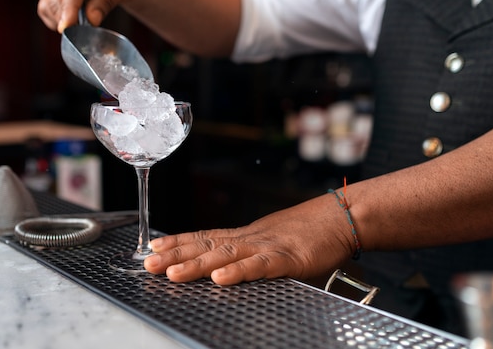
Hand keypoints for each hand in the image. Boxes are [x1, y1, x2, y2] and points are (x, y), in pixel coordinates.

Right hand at [37, 0, 147, 32]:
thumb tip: (91, 20)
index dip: (69, 9)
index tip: (67, 27)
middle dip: (69, 19)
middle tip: (88, 33)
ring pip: (48, 6)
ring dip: (62, 21)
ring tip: (84, 26)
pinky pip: (47, 10)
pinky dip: (57, 20)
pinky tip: (75, 22)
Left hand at [143, 194, 354, 284]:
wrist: (341, 216)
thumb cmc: (310, 230)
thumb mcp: (274, 239)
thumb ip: (253, 252)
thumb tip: (231, 263)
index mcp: (247, 235)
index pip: (206, 236)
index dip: (179, 243)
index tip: (155, 249)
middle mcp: (251, 238)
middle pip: (208, 245)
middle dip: (177, 256)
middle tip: (150, 264)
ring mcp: (268, 246)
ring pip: (227, 255)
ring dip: (198, 264)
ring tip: (174, 274)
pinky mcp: (289, 257)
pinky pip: (260, 265)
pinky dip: (239, 271)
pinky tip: (221, 277)